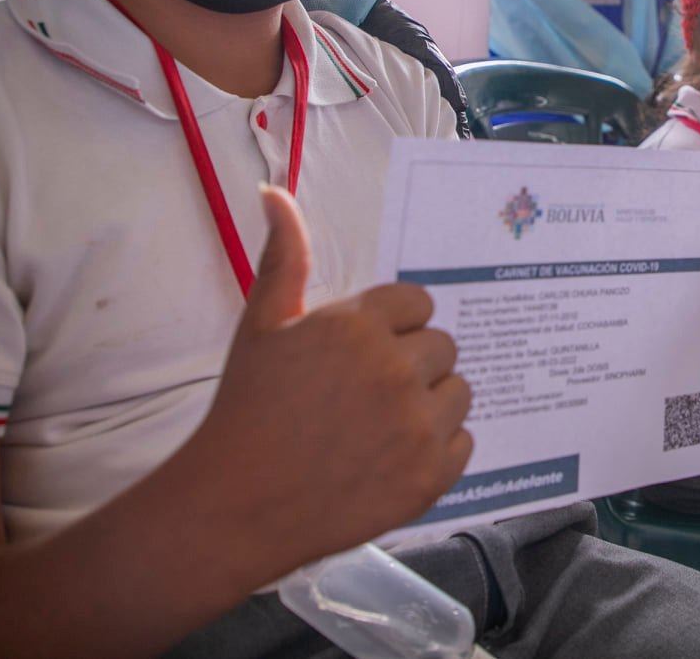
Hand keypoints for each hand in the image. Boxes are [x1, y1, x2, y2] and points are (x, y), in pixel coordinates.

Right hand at [183, 187, 472, 568]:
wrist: (235, 506)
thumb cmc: (247, 410)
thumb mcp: (261, 326)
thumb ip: (284, 257)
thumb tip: (275, 193)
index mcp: (358, 326)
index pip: (417, 303)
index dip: (394, 327)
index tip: (365, 352)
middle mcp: (396, 370)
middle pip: (441, 346)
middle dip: (412, 364)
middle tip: (368, 393)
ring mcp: (418, 425)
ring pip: (459, 393)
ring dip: (431, 404)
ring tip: (382, 425)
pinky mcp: (431, 476)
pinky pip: (464, 443)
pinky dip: (438, 450)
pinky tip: (395, 457)